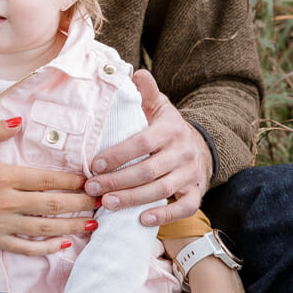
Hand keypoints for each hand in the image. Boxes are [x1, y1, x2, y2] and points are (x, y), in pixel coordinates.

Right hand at [0, 118, 94, 254]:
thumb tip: (19, 122)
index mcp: (3, 176)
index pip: (46, 179)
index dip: (71, 180)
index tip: (89, 179)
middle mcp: (7, 201)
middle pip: (52, 204)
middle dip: (80, 203)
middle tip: (101, 200)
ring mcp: (3, 224)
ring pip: (45, 227)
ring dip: (72, 225)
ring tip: (93, 223)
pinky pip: (27, 248)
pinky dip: (48, 248)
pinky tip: (64, 244)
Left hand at [85, 70, 212, 225]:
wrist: (201, 146)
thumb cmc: (167, 127)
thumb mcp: (158, 106)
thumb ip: (145, 92)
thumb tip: (134, 72)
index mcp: (170, 129)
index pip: (142, 143)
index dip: (117, 155)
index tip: (94, 164)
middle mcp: (183, 152)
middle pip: (148, 171)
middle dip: (117, 181)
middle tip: (92, 188)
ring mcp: (191, 174)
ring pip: (161, 190)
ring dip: (133, 199)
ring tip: (107, 204)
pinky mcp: (197, 192)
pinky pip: (184, 208)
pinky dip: (164, 216)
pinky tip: (141, 220)